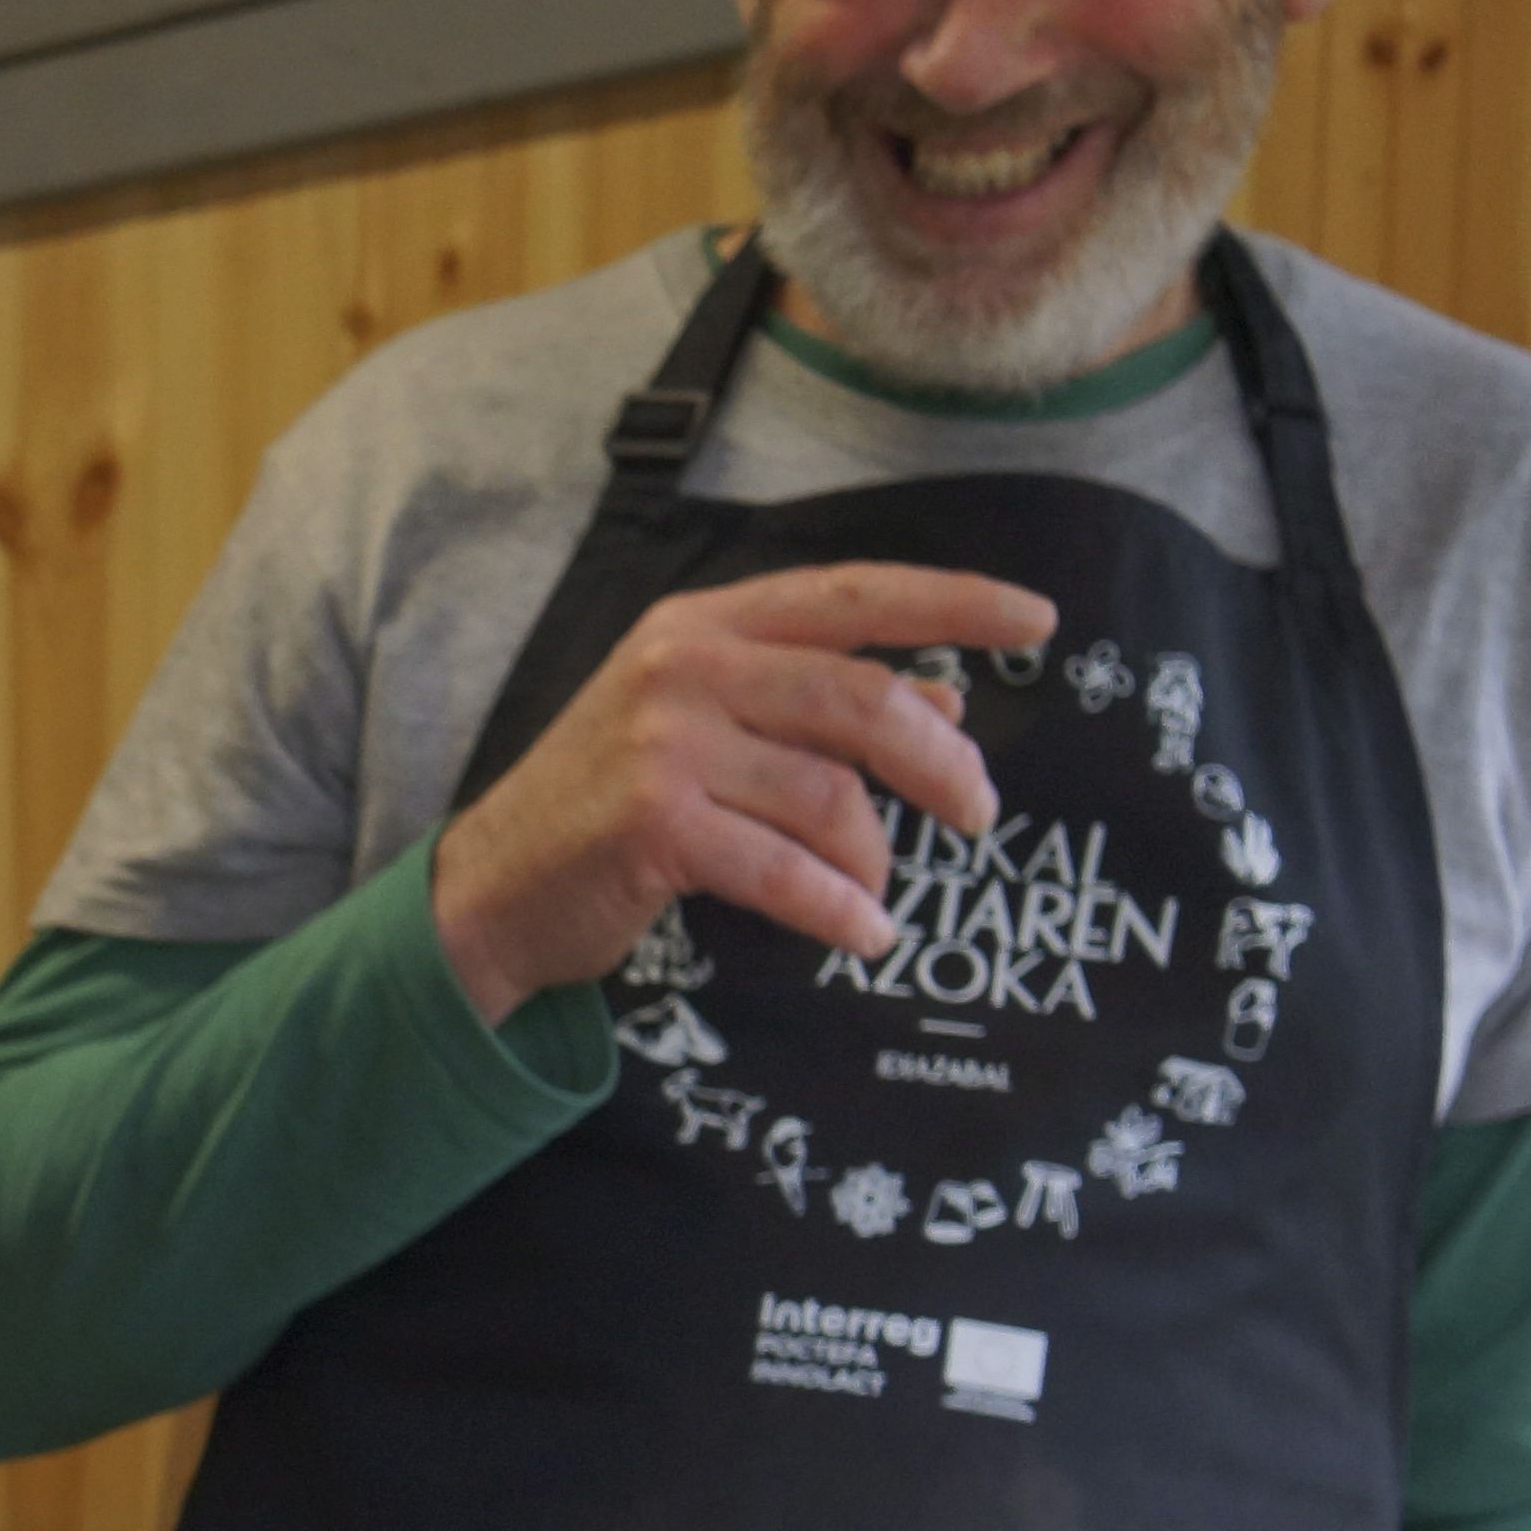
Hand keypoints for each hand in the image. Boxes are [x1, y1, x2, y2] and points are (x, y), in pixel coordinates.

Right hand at [428, 562, 1057, 1022]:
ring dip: (878, 858)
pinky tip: (864, 936)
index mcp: (702, 625)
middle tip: (980, 812)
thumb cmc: (607, 807)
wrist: (490, 889)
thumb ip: (812, 704)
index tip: (1039, 622)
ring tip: (879, 895)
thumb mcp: (705, 728)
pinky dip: (839, 911)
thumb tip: (947, 695)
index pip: (852, 595)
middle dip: (941, 762)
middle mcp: (683, 667)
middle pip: (861, 699)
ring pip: (831, 796)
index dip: (954, 602)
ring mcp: (664, 745)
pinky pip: (787, 870)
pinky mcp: (652, 826)